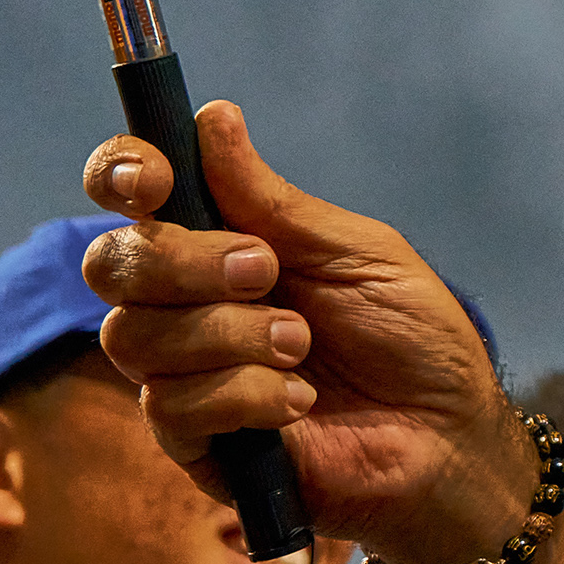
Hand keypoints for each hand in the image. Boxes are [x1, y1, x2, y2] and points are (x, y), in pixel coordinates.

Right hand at [81, 101, 530, 563]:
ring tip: (304, 345)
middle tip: (265, 271)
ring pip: (135, 337)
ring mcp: (184, 375)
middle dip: (183, 262)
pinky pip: (172, 406)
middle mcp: (187, 305)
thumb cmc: (413, 340)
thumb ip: (276, 202)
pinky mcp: (195, 444)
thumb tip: (212, 119)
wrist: (450, 436)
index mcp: (222, 244)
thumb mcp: (358, 254)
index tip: (152, 178)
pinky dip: (245, 394)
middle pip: (113, 265)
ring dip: (228, 333)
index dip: (122, 173)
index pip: (132, 196)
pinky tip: (299, 401)